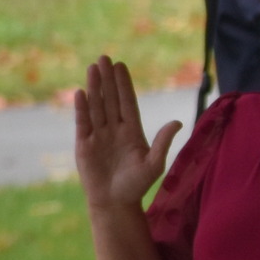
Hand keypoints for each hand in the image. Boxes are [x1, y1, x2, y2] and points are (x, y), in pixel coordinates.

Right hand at [73, 57, 178, 212]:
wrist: (115, 202)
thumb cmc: (137, 185)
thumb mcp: (154, 164)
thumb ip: (164, 142)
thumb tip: (178, 122)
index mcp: (132, 131)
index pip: (128, 102)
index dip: (124, 84)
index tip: (121, 66)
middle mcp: (114, 130)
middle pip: (110, 99)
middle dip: (108, 79)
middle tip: (105, 57)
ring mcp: (99, 135)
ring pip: (97, 106)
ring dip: (95, 87)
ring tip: (93, 67)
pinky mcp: (85, 145)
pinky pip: (83, 122)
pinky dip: (82, 108)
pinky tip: (82, 92)